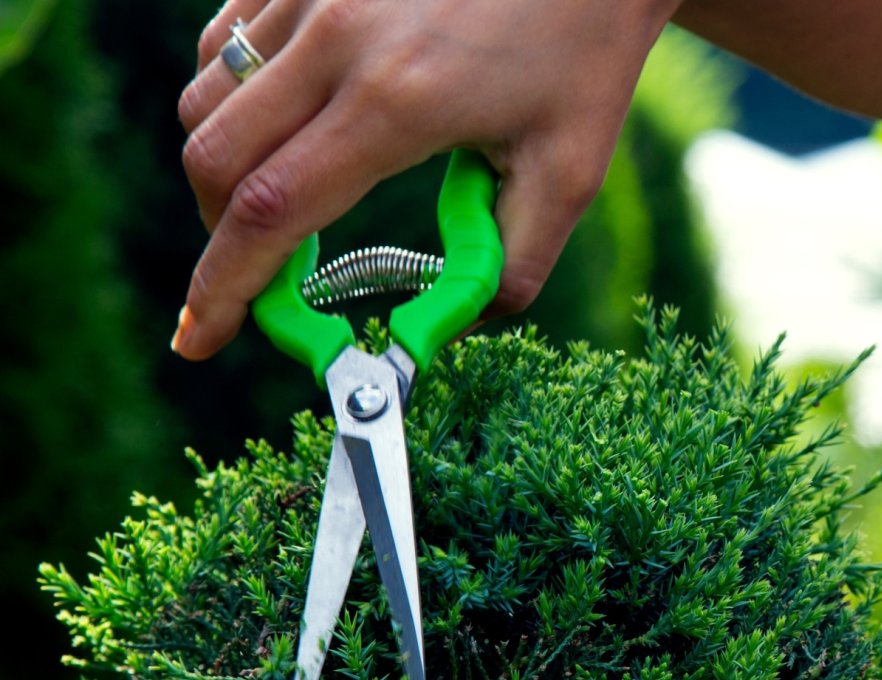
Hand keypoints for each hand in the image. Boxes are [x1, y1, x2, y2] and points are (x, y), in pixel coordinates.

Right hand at [172, 0, 680, 358]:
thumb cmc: (584, 57)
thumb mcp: (568, 176)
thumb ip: (508, 269)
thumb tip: (442, 334)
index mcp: (399, 103)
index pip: (271, 214)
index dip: (224, 289)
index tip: (198, 340)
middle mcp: (336, 38)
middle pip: (214, 161)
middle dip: (220, 239)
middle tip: (262, 281)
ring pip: (207, 100)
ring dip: (224, 170)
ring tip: (286, 204)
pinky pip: (225, 44)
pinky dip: (233, 101)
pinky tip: (288, 127)